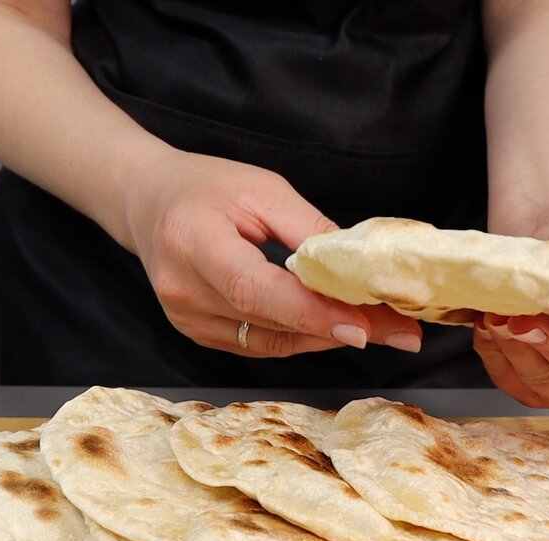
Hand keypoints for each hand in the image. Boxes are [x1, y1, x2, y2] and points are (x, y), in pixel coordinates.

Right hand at [117, 150, 422, 356]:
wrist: (147, 202)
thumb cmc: (206, 186)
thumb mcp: (263, 190)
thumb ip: (309, 231)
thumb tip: (361, 269)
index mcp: (194, 242)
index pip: (256, 290)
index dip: (311, 312)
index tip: (364, 327)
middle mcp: (183, 291)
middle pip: (271, 322)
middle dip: (341, 326)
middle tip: (401, 330)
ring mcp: (186, 319)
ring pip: (271, 343)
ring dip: (327, 336)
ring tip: (381, 329)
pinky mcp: (195, 333)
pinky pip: (259, 345)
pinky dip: (301, 337)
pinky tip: (333, 326)